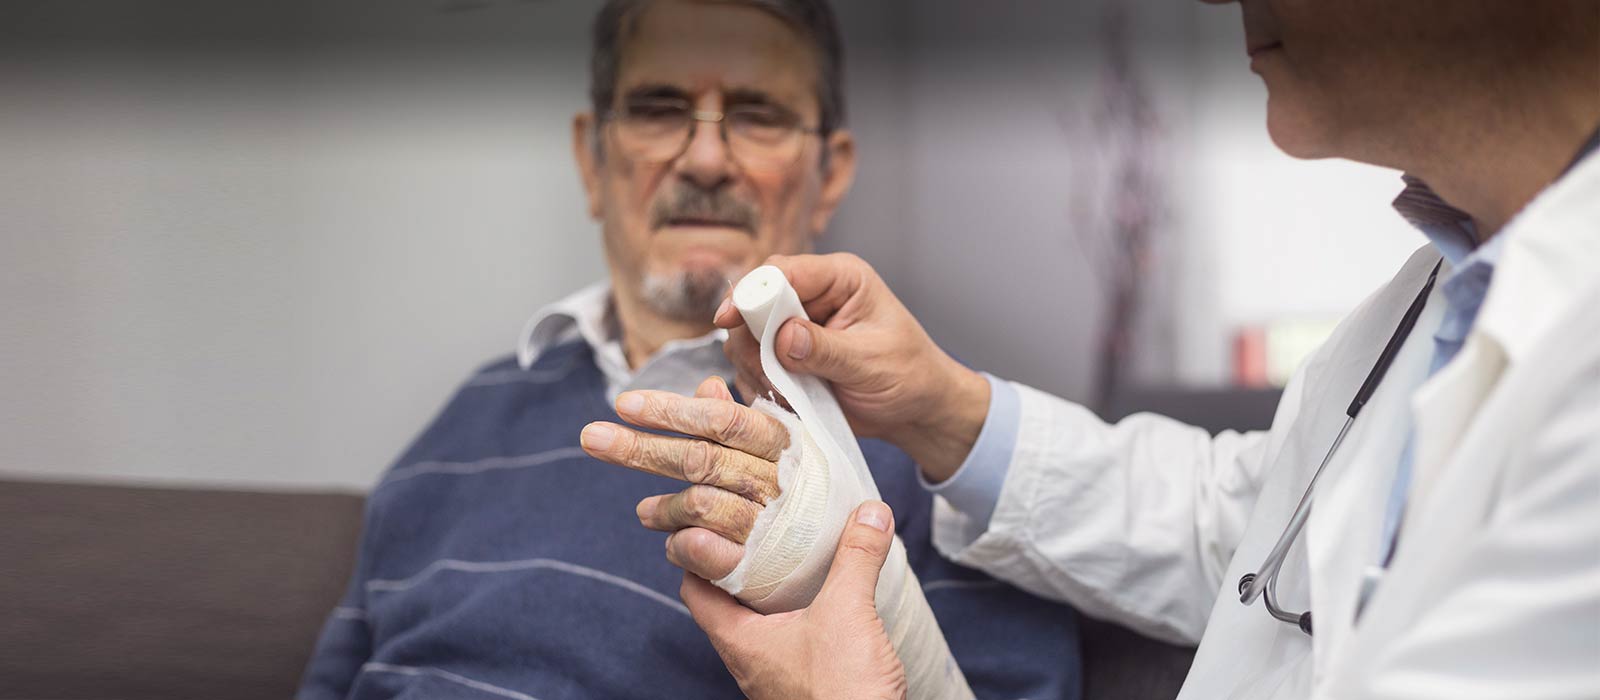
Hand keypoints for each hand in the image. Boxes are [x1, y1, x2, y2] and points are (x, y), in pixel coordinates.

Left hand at [581, 376, 785, 580]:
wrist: (832, 563)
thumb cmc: (798, 496)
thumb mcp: (777, 451)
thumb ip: (739, 419)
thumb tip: (707, 383)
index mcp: (781, 444)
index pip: (722, 419)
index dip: (671, 410)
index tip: (623, 403)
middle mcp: (777, 481)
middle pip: (700, 458)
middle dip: (640, 448)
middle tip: (591, 436)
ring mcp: (769, 525)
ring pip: (698, 504)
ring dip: (662, 509)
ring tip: (644, 513)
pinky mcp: (758, 566)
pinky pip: (701, 550)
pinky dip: (678, 545)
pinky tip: (673, 543)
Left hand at [681, 500, 906, 699]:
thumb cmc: (842, 694)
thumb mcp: (847, 612)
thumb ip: (856, 559)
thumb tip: (871, 513)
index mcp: (739, 642)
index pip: (695, 591)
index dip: (696, 555)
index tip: (710, 525)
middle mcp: (749, 662)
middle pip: (726, 606)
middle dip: (740, 568)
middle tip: (756, 532)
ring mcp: (774, 678)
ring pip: (759, 626)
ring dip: (770, 594)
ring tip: (791, 560)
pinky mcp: (803, 687)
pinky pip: (789, 644)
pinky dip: (798, 617)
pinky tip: (824, 604)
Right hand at [717, 253, 990, 481]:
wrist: (916, 410)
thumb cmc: (909, 374)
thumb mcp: (871, 361)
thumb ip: (826, 349)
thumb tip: (783, 337)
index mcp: (839, 279)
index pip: (783, 271)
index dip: (751, 291)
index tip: (728, 318)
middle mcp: (812, 297)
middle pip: (754, 303)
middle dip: (752, 340)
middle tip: (770, 375)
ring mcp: (795, 329)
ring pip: (747, 338)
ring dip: (757, 368)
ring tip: (787, 392)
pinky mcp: (786, 359)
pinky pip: (753, 366)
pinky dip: (761, 386)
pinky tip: (787, 401)